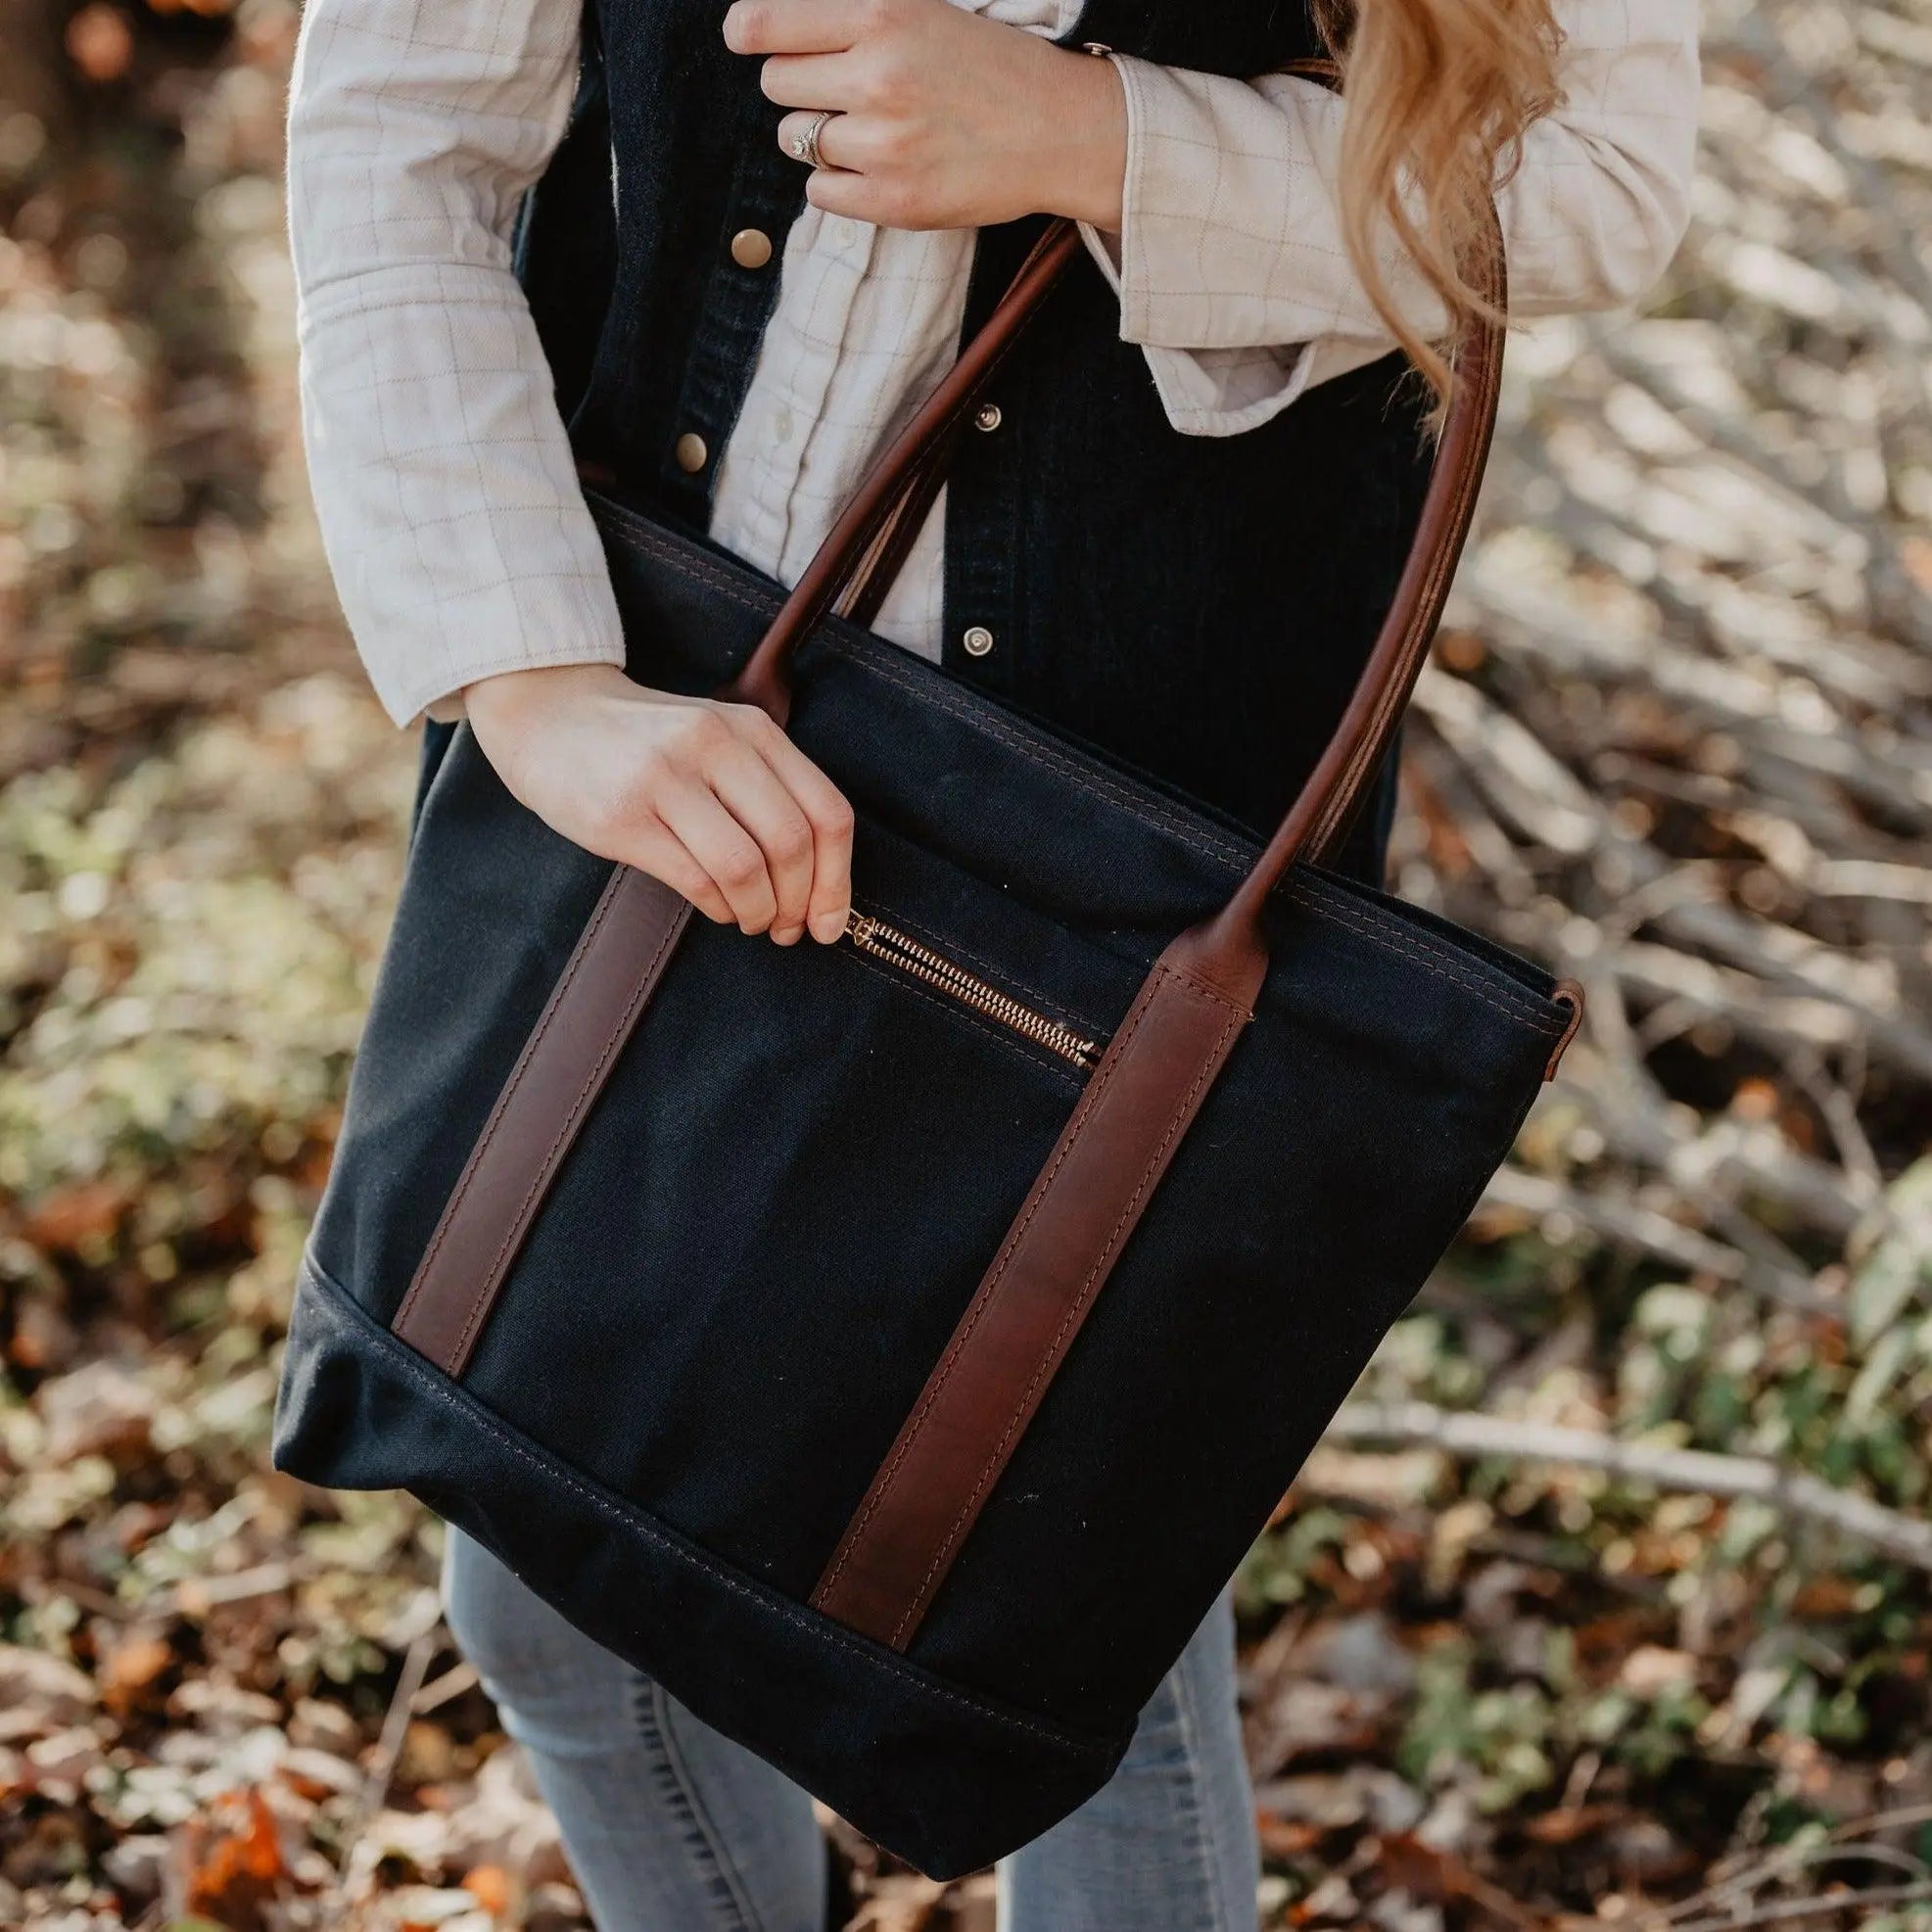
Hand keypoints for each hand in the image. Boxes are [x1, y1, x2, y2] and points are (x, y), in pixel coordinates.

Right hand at [466, 664, 853, 944]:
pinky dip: (719, 907)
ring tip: (752, 921)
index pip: (826, 812)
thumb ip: (768, 789)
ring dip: (758, 912)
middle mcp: (714, 745)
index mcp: (752, 729)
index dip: (838, 880)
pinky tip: (717, 907)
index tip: (830, 921)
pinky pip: (695, 880)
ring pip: (745, 868)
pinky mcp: (622, 816)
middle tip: (788, 928)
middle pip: (791, 844)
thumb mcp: (719, 739)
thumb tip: (820, 883)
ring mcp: (665, 779)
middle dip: (799, 903)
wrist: (551, 715)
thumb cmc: (647, 742)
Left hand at [723, 0, 1125, 231]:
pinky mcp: (895, 201)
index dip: (747, 32)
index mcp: (883, 15)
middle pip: (777, 84)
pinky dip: (838, 183)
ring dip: (822, 137)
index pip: (767, 24)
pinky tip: (880, 167)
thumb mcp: (927, 13)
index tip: (744, 38)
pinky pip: (820, 193)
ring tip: (875, 131)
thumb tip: (772, 32)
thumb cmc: (992, 68)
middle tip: (843, 91)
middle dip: (800, 87)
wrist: (1060, 130)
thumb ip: (856, 19)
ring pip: (797, 141)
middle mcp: (878, 76)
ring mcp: (885, 143)